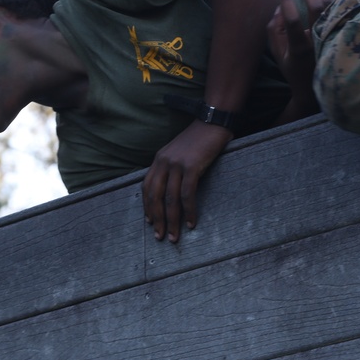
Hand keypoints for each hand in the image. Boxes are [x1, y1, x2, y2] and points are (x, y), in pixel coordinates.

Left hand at [142, 120, 232, 242]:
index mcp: (158, 160)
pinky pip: (187, 194)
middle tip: (160, 237)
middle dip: (157, 219)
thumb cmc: (199, 140)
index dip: (147, 206)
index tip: (150, 222)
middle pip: (154, 196)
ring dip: (171, 221)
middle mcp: (163, 162)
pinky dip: (188, 211)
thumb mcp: (178, 153)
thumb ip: (172, 168)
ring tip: (174, 237)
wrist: (212, 122)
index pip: (147, 187)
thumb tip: (171, 190)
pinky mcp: (192, 167)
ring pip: (170, 199)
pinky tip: (191, 223)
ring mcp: (176, 164)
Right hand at [267, 0, 333, 95]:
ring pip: (329, 5)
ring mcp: (332, 36)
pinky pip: (335, 8)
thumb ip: (274, 29)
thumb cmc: (293, 67)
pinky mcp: (341, 32)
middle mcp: (319, 41)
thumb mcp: (277, 52)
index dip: (286, 1)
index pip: (293, 21)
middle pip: (317, 7)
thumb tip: (279, 6)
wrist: (317, 86)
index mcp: (300, 49)